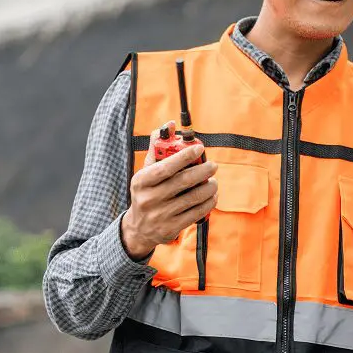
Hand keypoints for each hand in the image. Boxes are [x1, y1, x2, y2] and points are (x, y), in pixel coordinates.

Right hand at [121, 123, 218, 259]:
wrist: (139, 228)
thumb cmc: (147, 191)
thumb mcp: (146, 171)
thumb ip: (158, 147)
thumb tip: (171, 124)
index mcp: (141, 181)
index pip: (165, 167)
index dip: (184, 156)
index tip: (199, 148)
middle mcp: (149, 198)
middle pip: (183, 181)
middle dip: (203, 171)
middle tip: (213, 165)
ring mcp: (160, 215)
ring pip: (193, 197)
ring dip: (209, 187)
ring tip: (213, 181)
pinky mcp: (171, 228)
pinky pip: (197, 212)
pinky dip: (209, 202)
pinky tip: (212, 196)